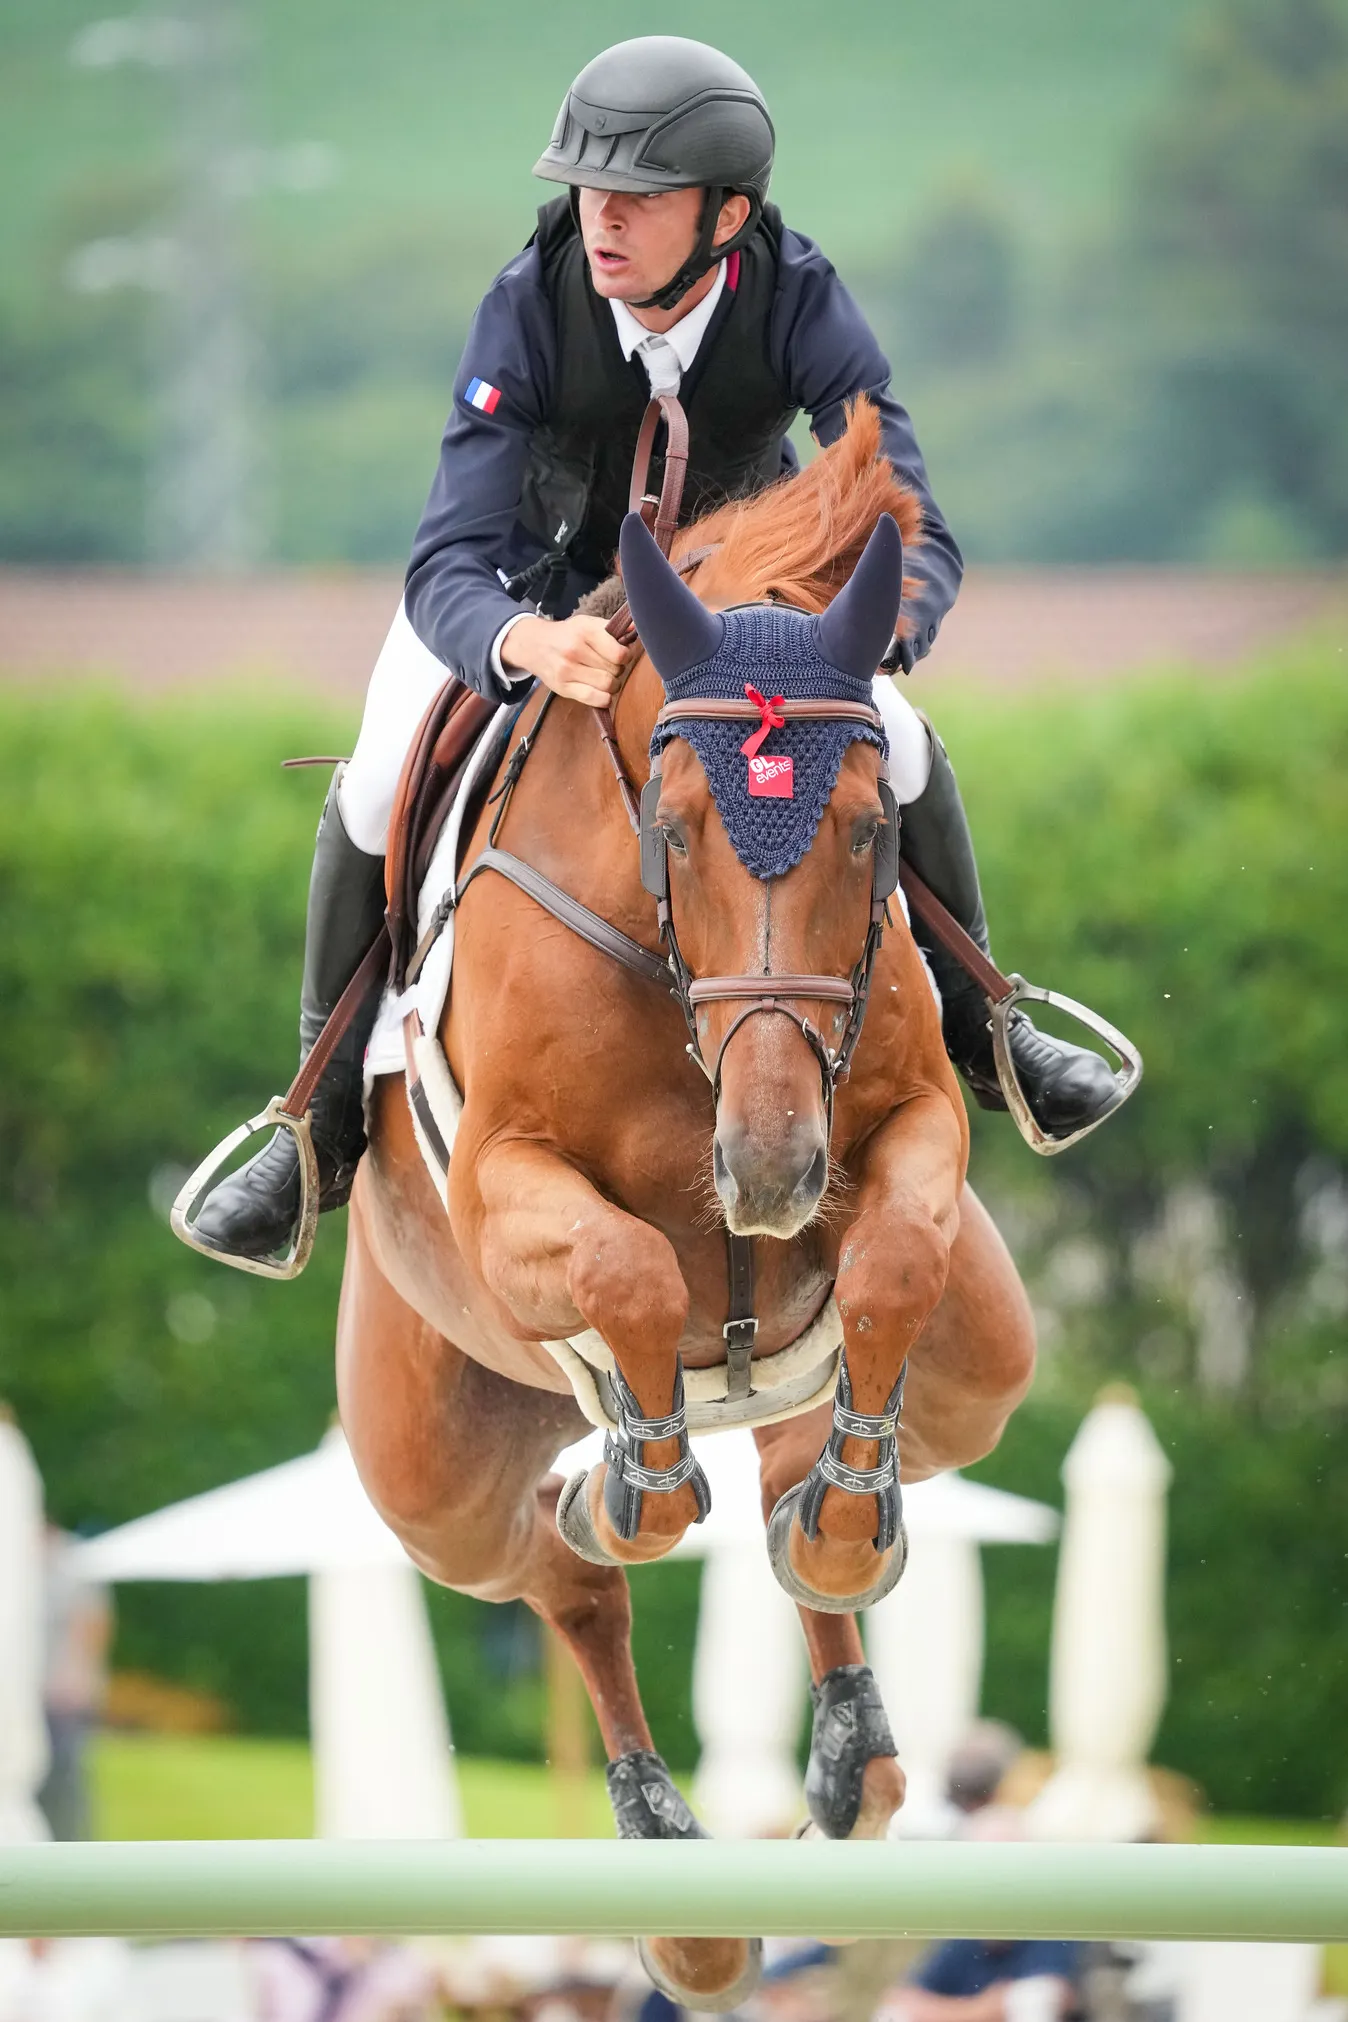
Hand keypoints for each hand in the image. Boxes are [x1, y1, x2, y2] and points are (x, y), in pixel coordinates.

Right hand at [501, 614, 626, 707]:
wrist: (534, 644)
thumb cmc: (567, 635)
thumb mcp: (587, 623)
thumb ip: (611, 629)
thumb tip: (634, 631)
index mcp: (585, 631)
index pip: (620, 654)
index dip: (625, 657)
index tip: (620, 656)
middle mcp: (575, 650)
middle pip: (615, 671)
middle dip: (617, 671)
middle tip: (609, 667)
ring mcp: (567, 670)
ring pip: (607, 686)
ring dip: (612, 685)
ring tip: (605, 678)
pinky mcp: (563, 687)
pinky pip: (594, 699)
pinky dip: (604, 699)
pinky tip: (601, 692)